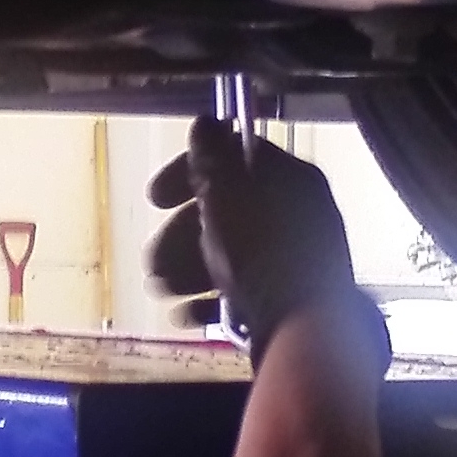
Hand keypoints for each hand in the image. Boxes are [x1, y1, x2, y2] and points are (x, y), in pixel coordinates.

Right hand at [144, 116, 383, 366]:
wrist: (305, 335)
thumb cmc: (261, 257)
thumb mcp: (228, 197)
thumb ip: (212, 157)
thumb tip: (205, 120)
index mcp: (289, 181)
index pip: (233, 159)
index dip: (187, 173)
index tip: (153, 200)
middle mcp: (296, 216)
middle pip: (225, 213)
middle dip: (179, 236)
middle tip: (152, 262)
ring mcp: (294, 262)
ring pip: (229, 255)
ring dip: (186, 269)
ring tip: (161, 289)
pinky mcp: (287, 303)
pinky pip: (241, 293)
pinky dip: (210, 301)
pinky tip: (186, 315)